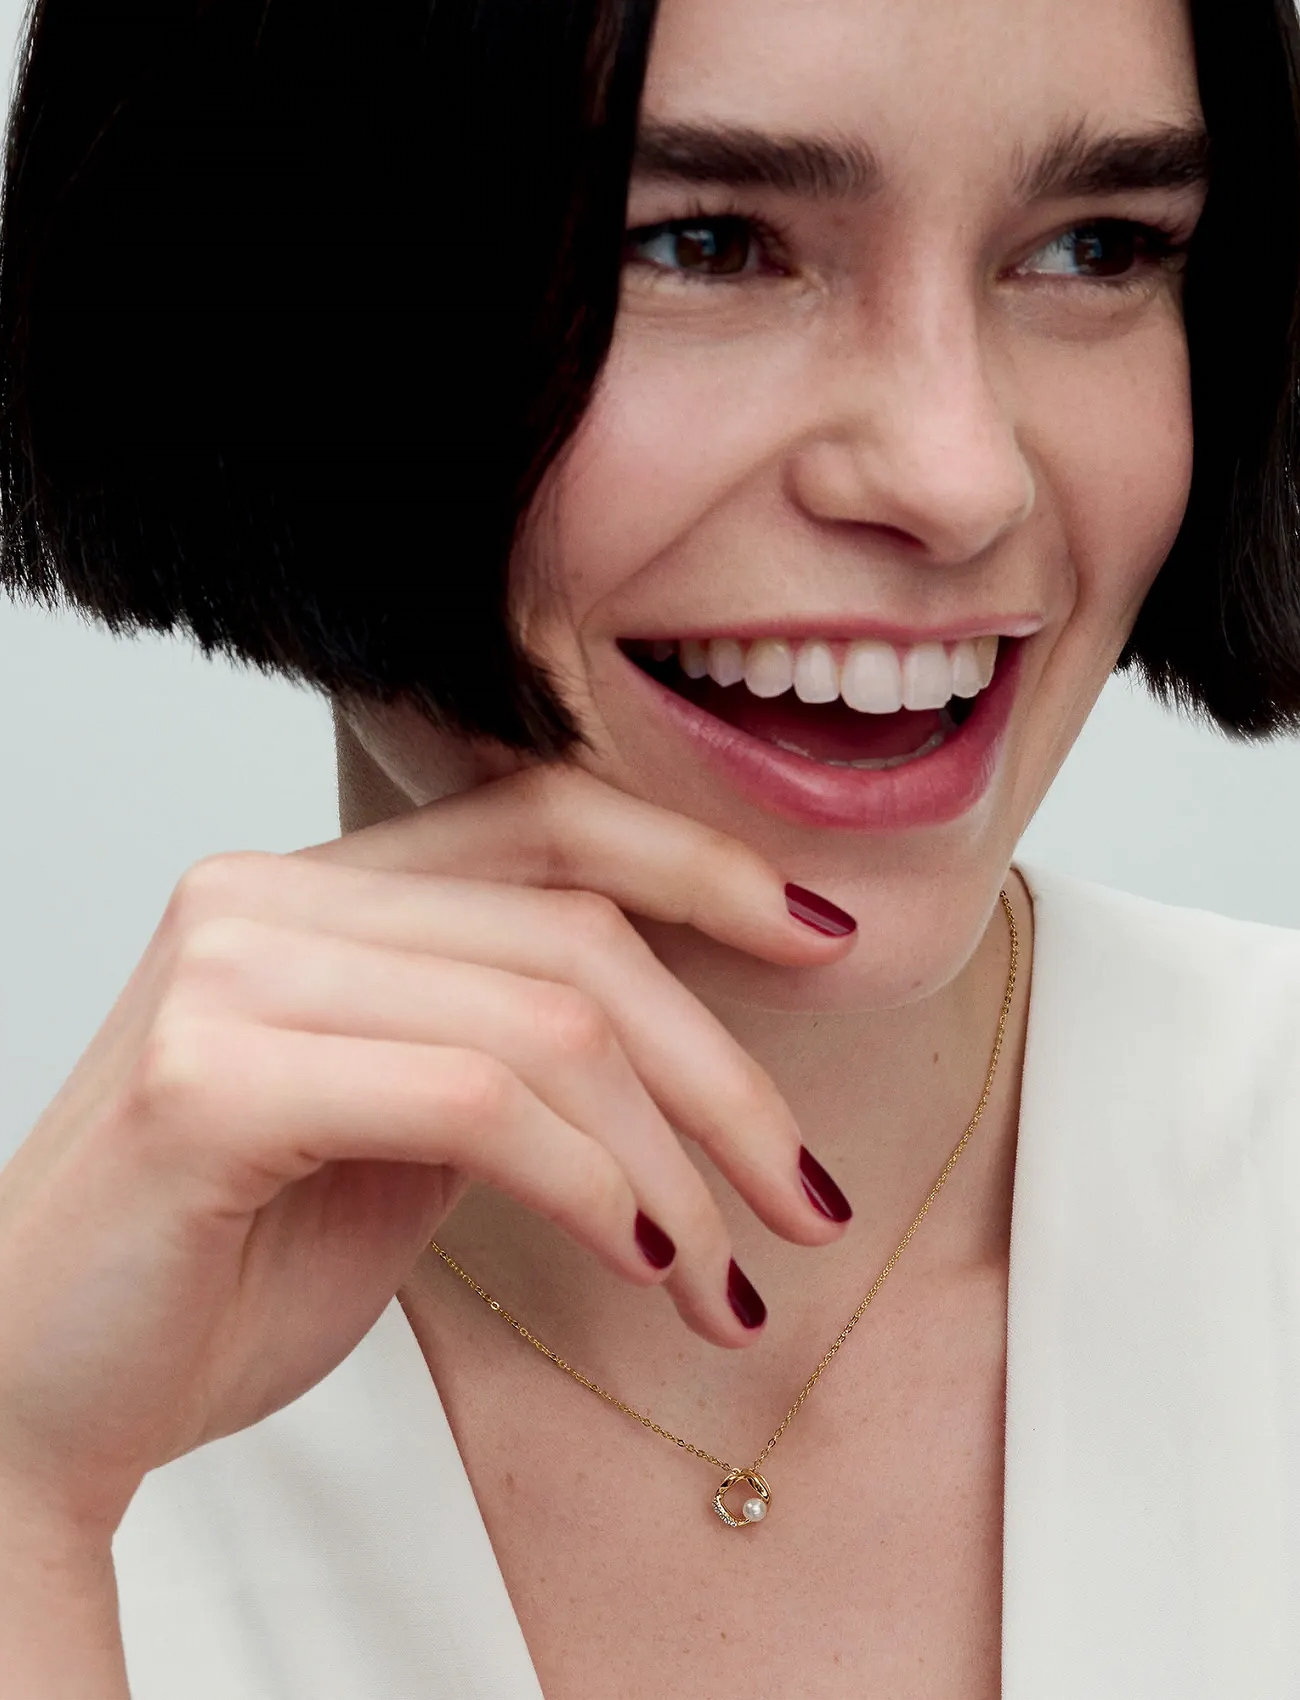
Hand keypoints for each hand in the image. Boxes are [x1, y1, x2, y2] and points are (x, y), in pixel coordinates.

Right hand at [0, 764, 854, 1539]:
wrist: (48, 1392)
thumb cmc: (231, 1259)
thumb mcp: (407, 1123)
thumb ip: (510, 1041)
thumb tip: (690, 1024)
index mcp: (317, 886)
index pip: (549, 817)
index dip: (704, 866)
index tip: (825, 945)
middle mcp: (265, 895)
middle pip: (575, 932)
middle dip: (727, 1074)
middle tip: (808, 1197)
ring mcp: (228, 973)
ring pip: (546, 1022)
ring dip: (674, 1163)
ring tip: (724, 1274)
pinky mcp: (207, 1079)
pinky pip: (472, 1100)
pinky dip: (593, 1185)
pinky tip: (645, 1262)